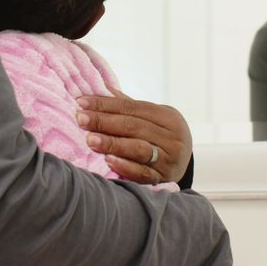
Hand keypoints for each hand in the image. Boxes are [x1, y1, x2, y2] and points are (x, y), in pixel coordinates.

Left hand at [76, 87, 191, 184]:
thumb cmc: (161, 135)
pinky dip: (125, 166)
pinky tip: (108, 161)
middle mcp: (172, 137)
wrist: (185, 163)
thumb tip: (102, 87)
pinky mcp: (163, 178)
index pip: (132, 108)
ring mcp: (169, 159)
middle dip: (104, 122)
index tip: (81, 102)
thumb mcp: (153, 117)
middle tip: (80, 119)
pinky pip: (143, 173)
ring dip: (112, 143)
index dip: (105, 104)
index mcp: (168, 117)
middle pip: (133, 126)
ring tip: (90, 139)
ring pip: (138, 148)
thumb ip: (128, 105)